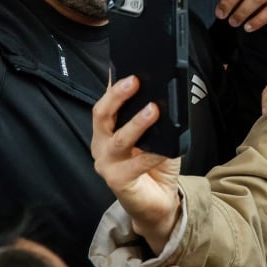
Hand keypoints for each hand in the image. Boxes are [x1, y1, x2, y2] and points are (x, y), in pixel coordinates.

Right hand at [90, 75, 183, 251]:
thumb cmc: (156, 164)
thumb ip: (154, 116)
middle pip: (102, 115)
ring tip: (153, 109)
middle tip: (134, 80)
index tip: (124, 65)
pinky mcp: (117, 181)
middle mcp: (101, 144)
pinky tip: (165, 148)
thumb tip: (162, 91)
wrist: (159, 201)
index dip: (112, 83)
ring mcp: (106, 163)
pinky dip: (152, 155)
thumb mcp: (158, 134)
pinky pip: (136, 164)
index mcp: (107, 129)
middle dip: (117, 96)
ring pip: (118, 139)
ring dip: (136, 123)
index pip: (107, 101)